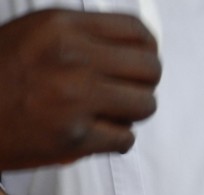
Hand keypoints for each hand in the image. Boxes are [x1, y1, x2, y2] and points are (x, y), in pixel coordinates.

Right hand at [0, 9, 160, 169]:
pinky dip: (116, 141)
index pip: (139, 34)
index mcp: (62, 26)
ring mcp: (74, 98)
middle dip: (143, 84)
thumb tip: (137, 48)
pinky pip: (125, 139)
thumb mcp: (33, 34)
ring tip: (110, 114)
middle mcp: (72, 58)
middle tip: (126, 93)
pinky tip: (98, 135)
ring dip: (132, 114)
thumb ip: (81, 36)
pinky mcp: (73, 137)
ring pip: (145, 105)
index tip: (142, 64)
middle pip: (151, 70)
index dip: (148, 52)